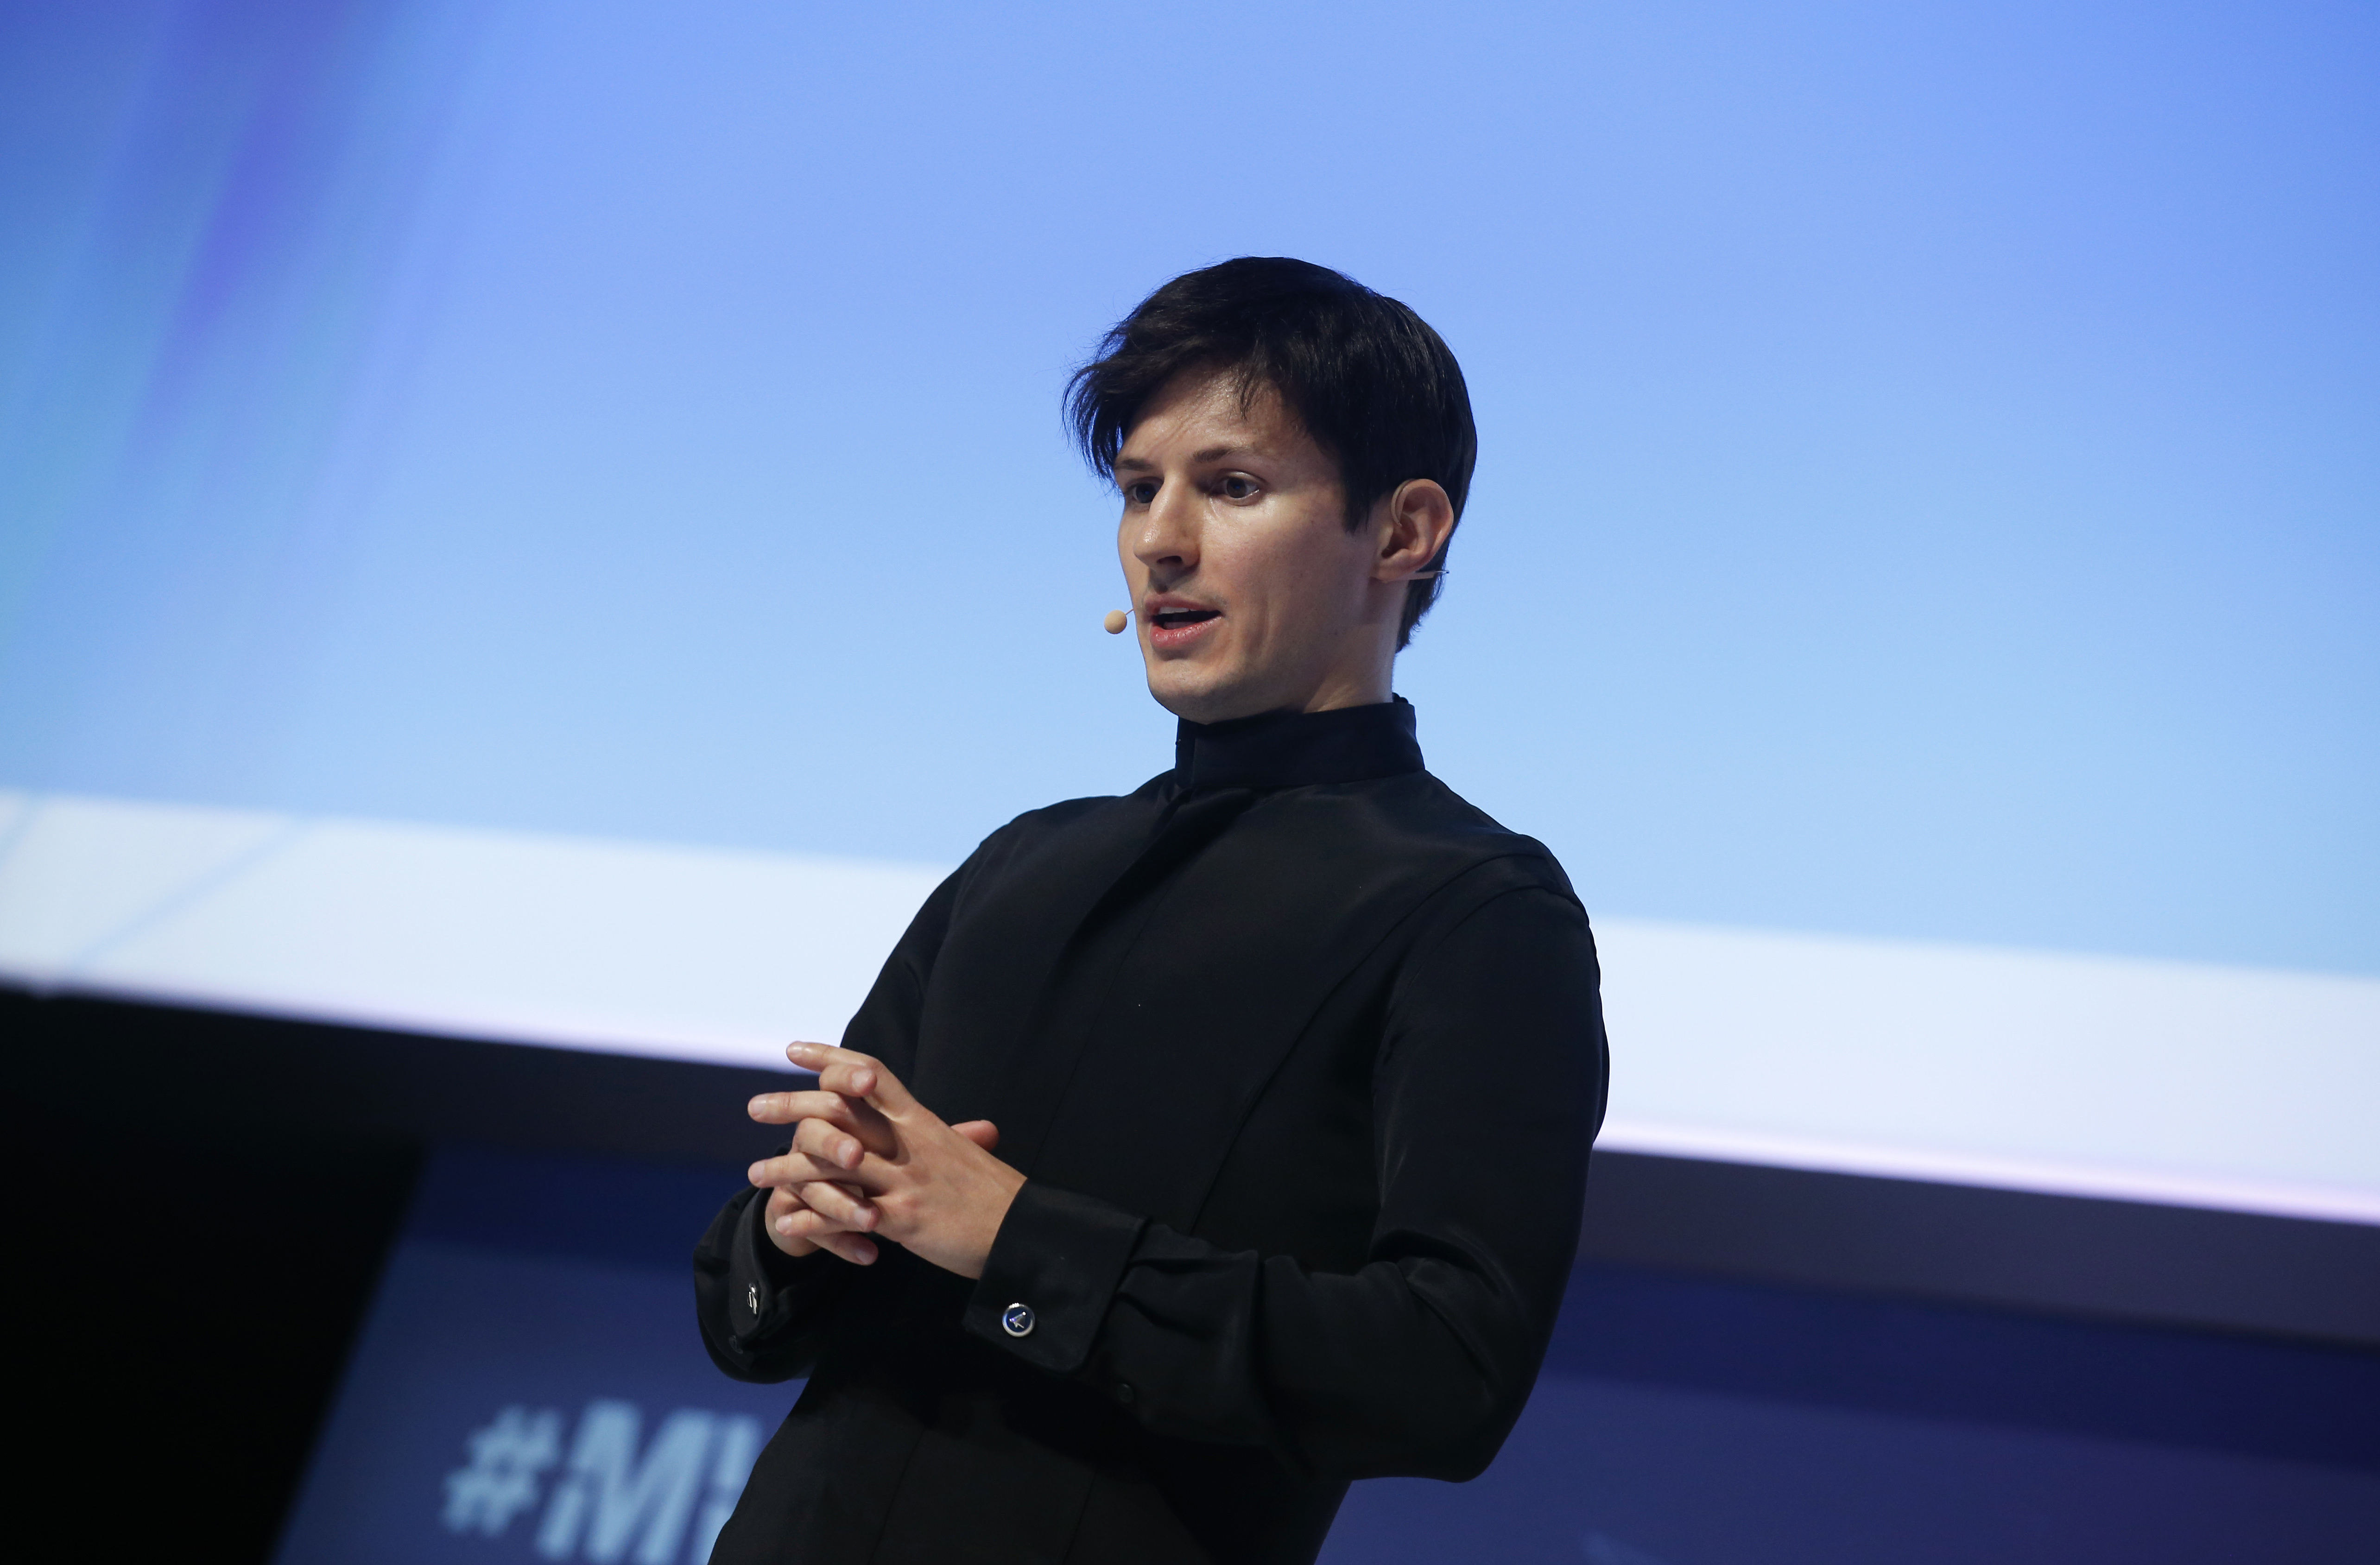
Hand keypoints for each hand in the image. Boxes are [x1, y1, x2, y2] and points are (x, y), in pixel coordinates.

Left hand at [747, 1042, 1024, 1278]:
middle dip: (792, 1106)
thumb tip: (924, 1121)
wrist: (1021, 1230)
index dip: (831, 1057)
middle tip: (755, 1107)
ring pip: (829, 1165)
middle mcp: (908, 1144)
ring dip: (786, 1169)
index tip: (795, 1049)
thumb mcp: (965, 1150)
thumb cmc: (994, 1192)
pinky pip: (842, 1217)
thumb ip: (939, 1134)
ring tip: (753, 1175)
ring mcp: (903, 1181)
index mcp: (922, 1121)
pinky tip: (785, 1221)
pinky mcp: (900, 1221)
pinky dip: (809, 1219)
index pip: (870, 1073)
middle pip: (838, 1111)